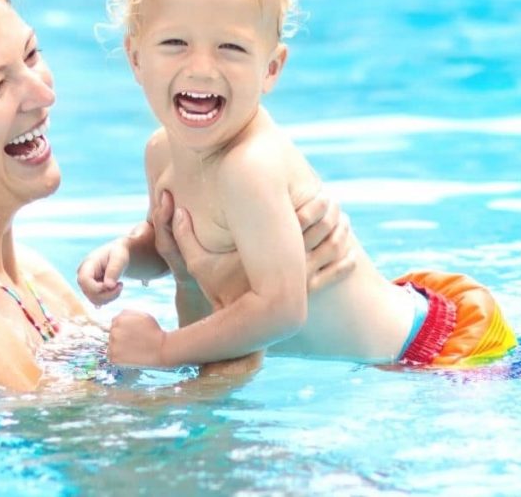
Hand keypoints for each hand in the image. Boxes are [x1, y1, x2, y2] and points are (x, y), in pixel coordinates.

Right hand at [76, 230, 138, 305]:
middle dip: (108, 294)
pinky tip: (115, 290)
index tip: (114, 284)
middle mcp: (82, 275)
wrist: (117, 256)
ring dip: (110, 297)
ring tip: (119, 285)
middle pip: (89, 293)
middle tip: (121, 285)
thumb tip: (108, 286)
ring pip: (94, 300)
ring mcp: (85, 284)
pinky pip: (97, 301)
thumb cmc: (118, 254)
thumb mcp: (119, 258)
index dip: (98, 287)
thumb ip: (114, 270)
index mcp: (87, 264)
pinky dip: (108, 299)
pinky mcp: (90, 291)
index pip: (84, 280)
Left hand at [108, 309, 167, 366]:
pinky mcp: (115, 358)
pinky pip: (112, 357)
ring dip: (119, 348)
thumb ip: (127, 314)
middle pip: (112, 334)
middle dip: (120, 337)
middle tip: (133, 342)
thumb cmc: (154, 331)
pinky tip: (130, 356)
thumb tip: (117, 318)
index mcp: (119, 319)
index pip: (114, 323)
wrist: (162, 348)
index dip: (124, 329)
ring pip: (111, 346)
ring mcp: (113, 345)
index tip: (132, 333)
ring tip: (132, 349)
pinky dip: (119, 358)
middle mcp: (114, 331)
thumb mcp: (141, 315)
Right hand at [158, 188, 357, 295]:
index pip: (298, 225)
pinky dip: (346, 262)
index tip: (319, 194)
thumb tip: (169, 200)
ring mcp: (300, 284)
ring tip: (343, 218)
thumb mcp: (194, 264)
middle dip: (332, 217)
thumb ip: (179, 234)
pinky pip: (335, 276)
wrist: (230, 327)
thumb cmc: (214, 290)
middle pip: (322, 236)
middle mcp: (287, 270)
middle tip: (332, 201)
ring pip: (333, 253)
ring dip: (341, 234)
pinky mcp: (307, 295)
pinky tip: (351, 251)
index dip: (313, 207)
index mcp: (265, 257)